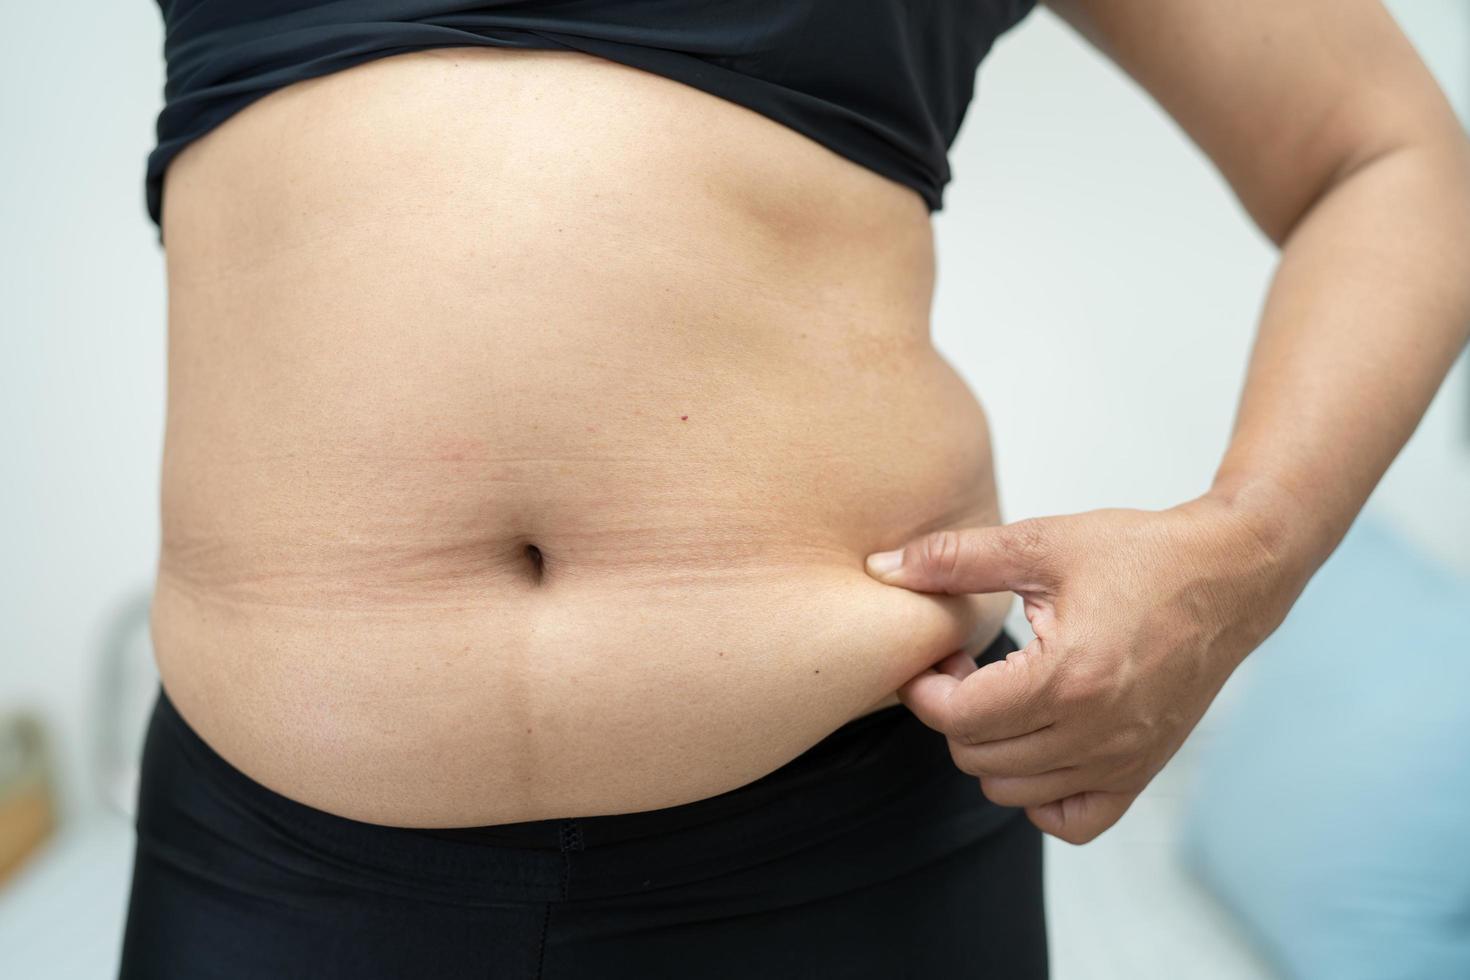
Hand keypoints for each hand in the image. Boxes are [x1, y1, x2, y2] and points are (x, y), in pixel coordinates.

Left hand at [864, 495, 1306, 843]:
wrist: (1230, 575)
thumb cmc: (1141, 555)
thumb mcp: (1041, 542)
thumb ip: (954, 560)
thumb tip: (883, 567)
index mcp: (1067, 677)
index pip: (958, 718)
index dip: (926, 688)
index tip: (938, 657)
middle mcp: (1096, 733)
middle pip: (976, 757)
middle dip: (955, 713)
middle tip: (971, 668)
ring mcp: (1122, 761)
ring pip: (1011, 792)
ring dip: (991, 749)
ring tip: (1005, 695)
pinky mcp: (1141, 773)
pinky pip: (1070, 821)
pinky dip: (1041, 794)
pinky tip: (1040, 741)